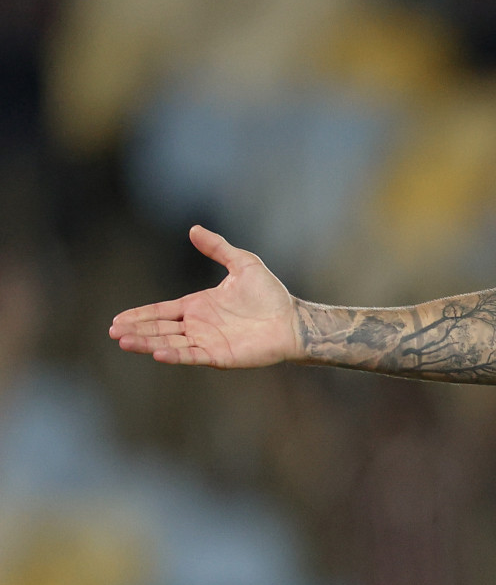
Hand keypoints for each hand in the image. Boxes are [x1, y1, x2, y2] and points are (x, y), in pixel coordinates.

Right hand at [109, 226, 299, 368]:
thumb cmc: (271, 295)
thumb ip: (218, 248)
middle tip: (114, 332)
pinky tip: (156, 353)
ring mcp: (207, 342)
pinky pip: (192, 355)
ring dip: (147, 343)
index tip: (117, 320)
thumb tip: (194, 228)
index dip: (140, 315)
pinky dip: (174, 355)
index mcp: (198, 306)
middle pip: (159, 329)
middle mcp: (198, 326)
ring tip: (124, 342)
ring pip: (170, 343)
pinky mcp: (220, 356)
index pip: (161, 312)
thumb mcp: (242, 263)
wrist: (293, 320)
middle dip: (136, 331)